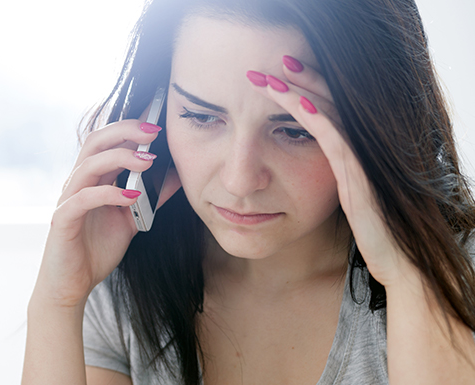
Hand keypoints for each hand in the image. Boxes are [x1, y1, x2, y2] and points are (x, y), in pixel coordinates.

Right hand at [33, 109, 181, 308]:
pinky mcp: (63, 219)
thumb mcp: (131, 220)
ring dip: (120, 158)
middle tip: (154, 132)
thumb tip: (175, 178)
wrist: (71, 285)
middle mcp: (77, 182)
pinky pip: (84, 198)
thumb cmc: (96, 250)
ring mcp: (68, 199)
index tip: (158, 123)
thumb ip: (150, 199)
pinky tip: (132, 196)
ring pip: (90, 164)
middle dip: (125, 132)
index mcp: (92, 179)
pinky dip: (109, 194)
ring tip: (148, 161)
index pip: (107, 141)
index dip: (129, 127)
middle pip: (95, 142)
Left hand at [248, 56, 409, 285]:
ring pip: (329, 114)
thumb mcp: (338, 198)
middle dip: (300, 80)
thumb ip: (325, 178)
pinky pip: (335, 139)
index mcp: (347, 152)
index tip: (274, 76)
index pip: (324, 108)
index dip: (302, 89)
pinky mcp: (357, 175)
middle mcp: (356, 149)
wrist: (394, 259)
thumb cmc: (367, 231)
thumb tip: (293, 175)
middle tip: (273, 63)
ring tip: (275, 75)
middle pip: (327, 102)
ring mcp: (358, 159)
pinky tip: (296, 104)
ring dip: (300, 92)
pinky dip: (316, 119)